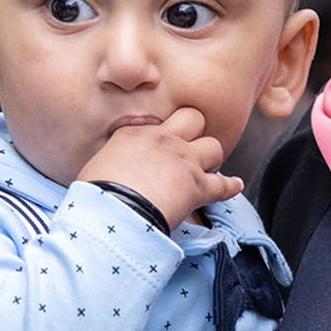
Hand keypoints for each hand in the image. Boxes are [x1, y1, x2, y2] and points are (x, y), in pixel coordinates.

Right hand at [76, 106, 241, 228]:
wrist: (113, 211)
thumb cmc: (95, 194)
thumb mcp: (95, 166)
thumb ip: (110, 161)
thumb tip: (107, 171)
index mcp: (136, 133)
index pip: (157, 122)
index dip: (161, 134)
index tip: (160, 146)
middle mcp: (164, 140)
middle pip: (193, 119)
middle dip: (194, 131)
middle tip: (188, 147)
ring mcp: (184, 162)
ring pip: (214, 147)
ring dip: (211, 159)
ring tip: (205, 169)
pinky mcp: (198, 186)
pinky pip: (223, 184)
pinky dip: (230, 186)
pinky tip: (235, 186)